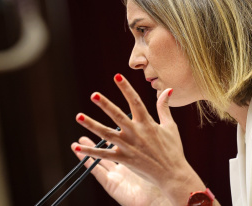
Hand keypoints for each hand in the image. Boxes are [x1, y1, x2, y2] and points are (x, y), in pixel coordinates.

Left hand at [71, 74, 205, 204]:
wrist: (173, 175)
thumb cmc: (173, 150)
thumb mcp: (170, 126)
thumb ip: (164, 107)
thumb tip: (167, 90)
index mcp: (147, 123)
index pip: (135, 101)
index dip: (126, 88)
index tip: (117, 76)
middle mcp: (136, 133)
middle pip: (118, 116)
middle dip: (105, 104)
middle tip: (93, 95)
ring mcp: (129, 146)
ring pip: (107, 133)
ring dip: (92, 125)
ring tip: (79, 116)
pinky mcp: (125, 159)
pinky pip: (104, 154)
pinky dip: (90, 151)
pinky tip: (77, 146)